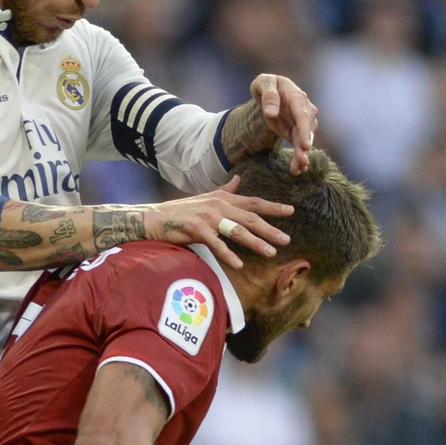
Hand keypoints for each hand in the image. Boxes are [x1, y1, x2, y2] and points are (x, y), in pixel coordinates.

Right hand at [146, 174, 292, 271]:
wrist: (155, 217)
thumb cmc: (181, 211)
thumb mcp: (206, 198)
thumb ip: (225, 191)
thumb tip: (238, 179)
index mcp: (223, 198)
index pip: (253, 202)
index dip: (272, 207)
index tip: (290, 211)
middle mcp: (218, 206)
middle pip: (250, 217)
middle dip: (270, 228)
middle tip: (286, 239)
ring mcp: (208, 217)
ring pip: (237, 230)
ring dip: (255, 242)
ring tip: (270, 253)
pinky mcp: (196, 230)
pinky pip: (216, 244)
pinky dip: (228, 255)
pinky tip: (238, 265)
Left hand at [249, 73, 318, 173]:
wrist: (269, 92)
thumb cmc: (267, 84)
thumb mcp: (263, 83)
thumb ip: (268, 96)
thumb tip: (271, 113)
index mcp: (296, 96)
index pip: (303, 115)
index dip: (305, 131)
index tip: (305, 146)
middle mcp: (304, 110)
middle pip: (306, 131)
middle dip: (305, 147)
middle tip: (303, 162)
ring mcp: (302, 122)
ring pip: (305, 141)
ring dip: (302, 156)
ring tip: (299, 169)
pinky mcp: (297, 132)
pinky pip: (299, 146)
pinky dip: (298, 158)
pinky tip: (296, 170)